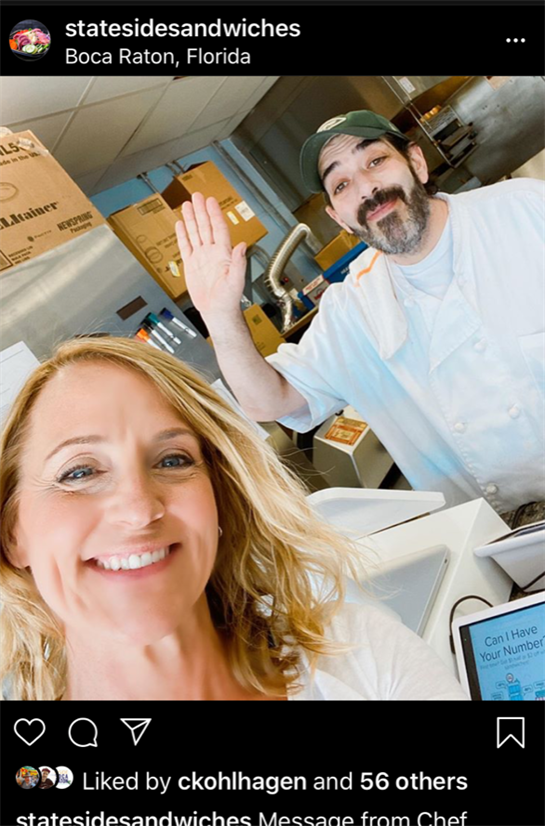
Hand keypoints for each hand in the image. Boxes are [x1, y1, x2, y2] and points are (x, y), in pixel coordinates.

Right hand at [175, 192, 246, 318]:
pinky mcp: (191, 265)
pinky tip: (180, 225)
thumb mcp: (236, 280)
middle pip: (205, 226)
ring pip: (195, 233)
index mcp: (223, 253)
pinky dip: (182, 235)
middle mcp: (212, 252)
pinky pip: (185, 247)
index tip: (210, 201)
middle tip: (197, 196)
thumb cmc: (229, 298)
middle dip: (201, 211)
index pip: (218, 229)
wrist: (217, 311)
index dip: (214, 214)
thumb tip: (241, 245)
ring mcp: (201, 257)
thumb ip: (238, 262)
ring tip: (187, 205)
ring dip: (191, 219)